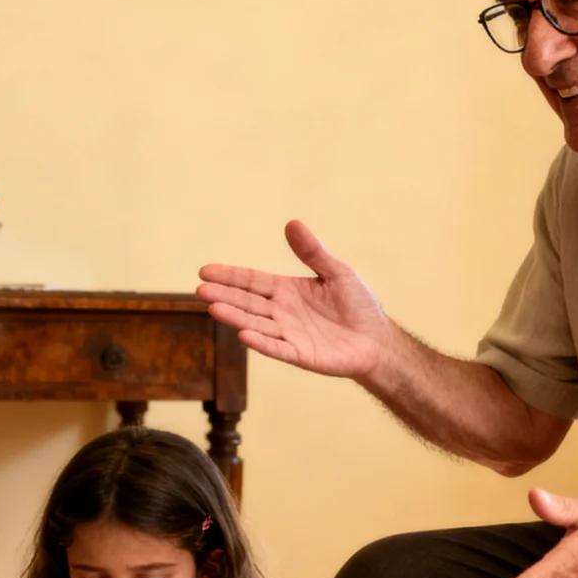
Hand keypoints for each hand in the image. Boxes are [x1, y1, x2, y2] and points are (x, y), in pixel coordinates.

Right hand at [198, 220, 390, 377]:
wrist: (377, 339)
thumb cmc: (357, 305)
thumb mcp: (337, 272)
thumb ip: (313, 252)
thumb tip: (292, 223)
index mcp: (287, 290)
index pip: (252, 281)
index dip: (230, 276)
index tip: (205, 271)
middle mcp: (282, 312)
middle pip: (247, 302)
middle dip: (224, 296)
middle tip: (200, 290)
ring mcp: (289, 334)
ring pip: (256, 324)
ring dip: (235, 317)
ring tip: (214, 308)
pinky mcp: (300, 355)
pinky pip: (278, 348)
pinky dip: (261, 343)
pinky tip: (244, 335)